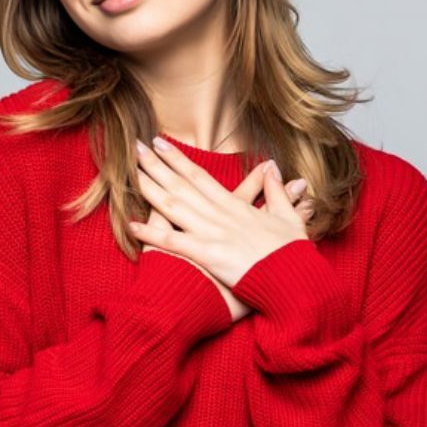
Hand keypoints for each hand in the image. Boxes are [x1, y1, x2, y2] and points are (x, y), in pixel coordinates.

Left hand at [129, 138, 314, 313]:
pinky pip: (174, 242)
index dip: (177, 159)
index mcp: (235, 207)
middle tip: (135, 147)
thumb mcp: (289, 219)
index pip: (199, 176)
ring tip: (130, 172)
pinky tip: (131, 225)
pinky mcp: (208, 255)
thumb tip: (274, 168)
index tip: (160, 143)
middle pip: (181, 185)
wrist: (296, 282)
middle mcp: (219, 215)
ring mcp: (212, 234)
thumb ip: (277, 193)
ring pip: (174, 206)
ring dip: (150, 189)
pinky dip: (151, 234)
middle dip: (157, 165)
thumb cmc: (291, 256)